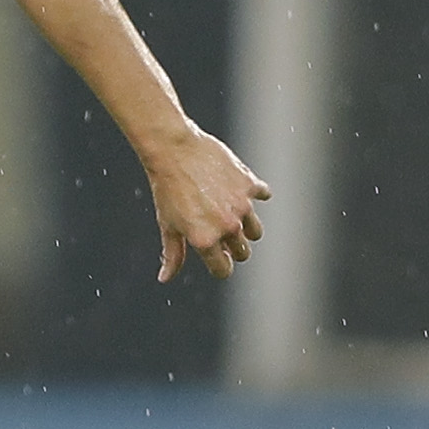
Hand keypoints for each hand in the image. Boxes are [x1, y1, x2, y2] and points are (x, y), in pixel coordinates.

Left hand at [147, 127, 269, 281]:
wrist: (173, 150)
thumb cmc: (166, 188)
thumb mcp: (168, 224)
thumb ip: (172, 254)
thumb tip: (165, 278)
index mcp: (205, 240)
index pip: (223, 269)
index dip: (219, 266)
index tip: (215, 258)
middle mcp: (227, 226)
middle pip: (242, 252)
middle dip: (232, 248)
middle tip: (219, 233)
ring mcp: (241, 205)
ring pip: (256, 231)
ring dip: (245, 228)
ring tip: (229, 214)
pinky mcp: (249, 184)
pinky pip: (263, 195)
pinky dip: (255, 194)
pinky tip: (239, 190)